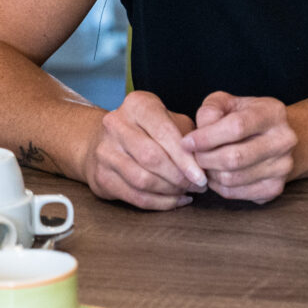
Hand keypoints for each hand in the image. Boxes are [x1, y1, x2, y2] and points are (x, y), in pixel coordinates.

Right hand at [80, 91, 206, 208]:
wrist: (106, 140)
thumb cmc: (150, 130)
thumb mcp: (171, 120)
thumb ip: (189, 136)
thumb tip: (207, 160)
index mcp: (137, 104)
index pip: (164, 132)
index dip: (185, 158)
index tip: (201, 176)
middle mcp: (116, 124)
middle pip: (152, 158)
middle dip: (179, 177)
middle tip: (198, 186)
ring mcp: (104, 151)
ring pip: (142, 180)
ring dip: (170, 191)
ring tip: (187, 192)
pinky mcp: (101, 176)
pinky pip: (135, 196)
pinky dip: (159, 203)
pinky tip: (175, 201)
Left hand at [181, 92, 298, 203]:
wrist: (274, 139)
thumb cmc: (243, 117)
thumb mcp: (227, 103)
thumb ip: (209, 111)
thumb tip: (196, 137)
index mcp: (273, 113)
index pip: (237, 127)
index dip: (207, 137)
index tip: (187, 142)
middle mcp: (284, 140)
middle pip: (235, 157)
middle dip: (205, 158)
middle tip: (194, 155)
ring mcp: (283, 167)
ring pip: (231, 178)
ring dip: (209, 173)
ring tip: (206, 163)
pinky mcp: (275, 187)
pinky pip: (234, 193)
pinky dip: (218, 186)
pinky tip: (217, 174)